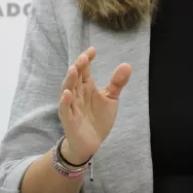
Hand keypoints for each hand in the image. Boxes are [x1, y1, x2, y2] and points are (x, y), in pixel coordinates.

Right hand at [57, 46, 131, 164]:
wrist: (92, 142)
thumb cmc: (98, 118)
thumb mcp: (111, 98)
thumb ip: (117, 82)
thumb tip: (127, 64)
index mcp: (86, 87)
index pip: (84, 70)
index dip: (86, 59)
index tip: (93, 50)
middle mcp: (77, 94)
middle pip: (75, 78)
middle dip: (78, 67)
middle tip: (84, 57)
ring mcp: (72, 106)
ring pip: (67, 90)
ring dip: (69, 80)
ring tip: (73, 69)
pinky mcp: (69, 120)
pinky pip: (65, 110)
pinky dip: (65, 102)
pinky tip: (67, 94)